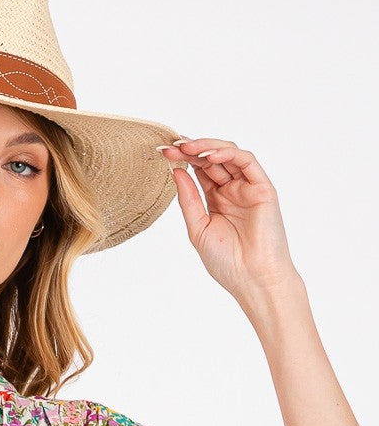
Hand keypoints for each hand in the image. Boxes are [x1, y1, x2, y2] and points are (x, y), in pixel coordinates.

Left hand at [159, 138, 299, 302]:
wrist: (253, 279)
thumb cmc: (227, 262)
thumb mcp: (198, 229)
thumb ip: (188, 200)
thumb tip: (176, 172)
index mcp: (216, 200)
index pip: (199, 171)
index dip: (182, 159)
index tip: (162, 153)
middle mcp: (233, 190)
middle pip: (211, 160)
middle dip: (190, 150)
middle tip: (171, 146)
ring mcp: (248, 187)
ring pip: (229, 154)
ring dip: (206, 147)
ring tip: (186, 147)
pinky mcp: (263, 187)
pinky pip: (246, 161)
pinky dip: (228, 154)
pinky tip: (209, 156)